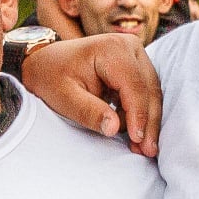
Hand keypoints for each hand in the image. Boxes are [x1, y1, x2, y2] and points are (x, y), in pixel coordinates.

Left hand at [20, 32, 161, 156]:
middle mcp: (129, 46)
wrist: (46, 62)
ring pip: (151, 92)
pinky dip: (141, 114)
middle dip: (148, 123)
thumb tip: (114, 129)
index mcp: (112, 49)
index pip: (134, 86)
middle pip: (149, 89)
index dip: (139, 116)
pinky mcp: (136, 65)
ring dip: (147, 121)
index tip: (139, 141)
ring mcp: (135, 54)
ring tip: (142, 148)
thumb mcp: (64, 98)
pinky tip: (135, 135)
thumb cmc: (52, 77)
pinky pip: (145, 92)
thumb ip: (89, 112)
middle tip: (148, 151)